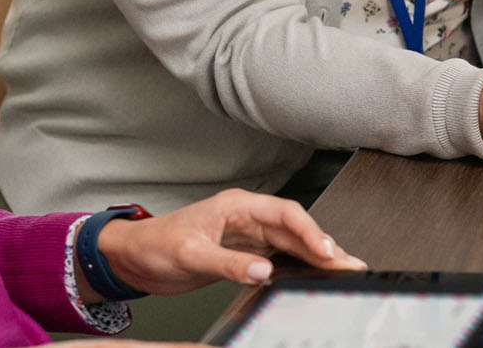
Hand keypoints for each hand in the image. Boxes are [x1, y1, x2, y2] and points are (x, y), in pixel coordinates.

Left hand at [89, 189, 366, 298]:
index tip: (327, 250)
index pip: (285, 214)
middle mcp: (247, 219)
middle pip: (296, 229)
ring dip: (317, 257)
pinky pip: (280, 258)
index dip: (310, 232)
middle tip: (350, 264)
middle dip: (325, 246)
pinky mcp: (244, 255)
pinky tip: (314, 275)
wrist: (133, 258)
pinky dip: (300, 266)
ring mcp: (248, 237)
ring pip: (292, 244)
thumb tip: (263, 271)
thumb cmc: (155, 245)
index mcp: (237, 207)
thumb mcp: (190, 254)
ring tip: (343, 270)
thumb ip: (228, 264)